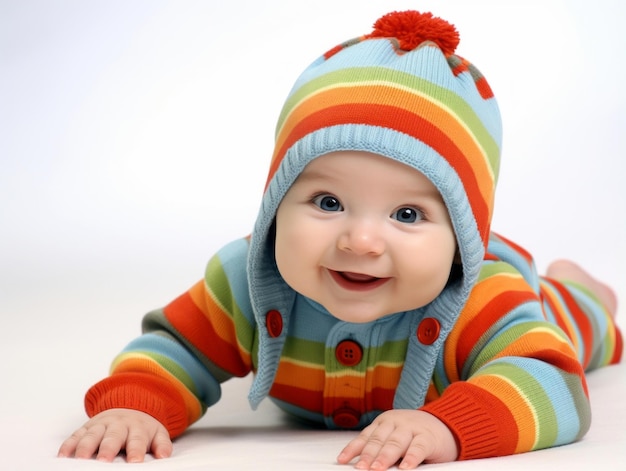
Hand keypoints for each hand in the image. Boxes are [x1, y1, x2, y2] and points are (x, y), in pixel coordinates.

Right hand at [57, 408, 172, 461]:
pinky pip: (75, 435)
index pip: (137, 440)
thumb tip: (165, 456)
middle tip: (103, 461)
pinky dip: (68, 445)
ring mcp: (100, 425)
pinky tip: (63, 456)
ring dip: (85, 447)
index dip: (136, 450)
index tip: (135, 462)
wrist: (129, 407)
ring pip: (92, 435)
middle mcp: (118, 425)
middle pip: (112, 437)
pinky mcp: (86, 427)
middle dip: (107, 449)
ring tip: (80, 460)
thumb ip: (162, 444)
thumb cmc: (142, 429)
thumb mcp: (157, 433)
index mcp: (137, 428)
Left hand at [336, 410, 457, 469]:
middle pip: (379, 440)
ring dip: (385, 457)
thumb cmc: (415, 434)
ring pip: (395, 443)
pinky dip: (411, 458)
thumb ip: (381, 447)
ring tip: (377, 469)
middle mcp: (396, 422)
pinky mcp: (428, 437)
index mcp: (384, 422)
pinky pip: (418, 447)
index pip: (366, 436)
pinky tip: (405, 468)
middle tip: (360, 467)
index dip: (354, 449)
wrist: (446, 424)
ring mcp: (412, 428)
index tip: (343, 460)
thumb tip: (362, 463)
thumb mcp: (394, 437)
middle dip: (368, 455)